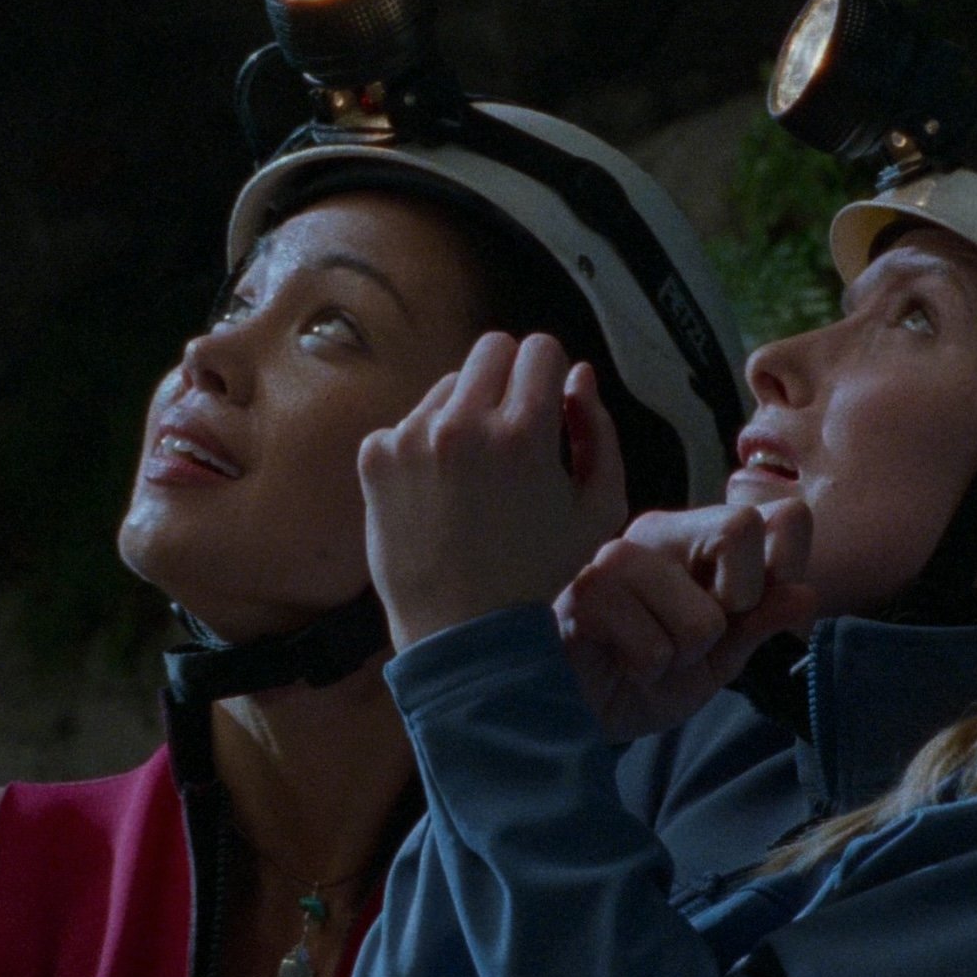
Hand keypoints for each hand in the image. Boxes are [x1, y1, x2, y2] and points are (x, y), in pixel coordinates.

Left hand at [360, 333, 628, 651]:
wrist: (460, 628)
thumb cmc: (536, 572)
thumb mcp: (598, 509)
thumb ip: (600, 432)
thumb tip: (580, 375)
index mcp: (524, 431)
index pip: (540, 348)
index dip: (549, 373)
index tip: (546, 403)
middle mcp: (464, 423)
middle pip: (491, 348)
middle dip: (508, 377)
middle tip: (510, 426)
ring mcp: (413, 436)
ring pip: (448, 385)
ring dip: (464, 412)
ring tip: (472, 472)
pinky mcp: (376, 454)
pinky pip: (408, 420)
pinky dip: (424, 445)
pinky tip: (437, 490)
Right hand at [556, 500, 816, 741]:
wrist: (577, 715)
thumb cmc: (647, 677)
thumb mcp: (720, 657)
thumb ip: (760, 623)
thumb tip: (805, 594)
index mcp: (699, 536)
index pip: (779, 515)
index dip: (784, 565)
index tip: (752, 608)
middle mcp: (659, 531)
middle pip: (741, 528)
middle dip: (736, 605)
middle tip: (696, 636)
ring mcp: (617, 556)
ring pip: (702, 616)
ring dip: (683, 655)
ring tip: (650, 655)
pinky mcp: (584, 592)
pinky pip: (654, 648)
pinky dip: (646, 671)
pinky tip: (619, 663)